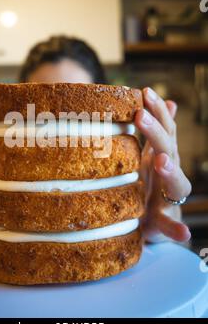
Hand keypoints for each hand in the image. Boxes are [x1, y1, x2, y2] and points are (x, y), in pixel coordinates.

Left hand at [135, 88, 191, 242]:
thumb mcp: (150, 155)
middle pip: (167, 148)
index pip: (164, 128)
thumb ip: (157, 132)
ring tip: (161, 161)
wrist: (149, 220)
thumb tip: (170, 101)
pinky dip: (178, 229)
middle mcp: (170, 172)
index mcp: (163, 155)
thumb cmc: (148, 183)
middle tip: (140, 115)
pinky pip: (173, 225)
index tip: (144, 91)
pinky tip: (183, 232)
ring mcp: (170, 196)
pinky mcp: (166, 221)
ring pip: (176, 182)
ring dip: (170, 171)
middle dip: (155, 131)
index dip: (158, 110)